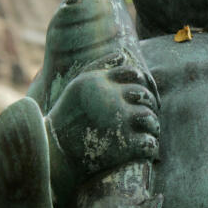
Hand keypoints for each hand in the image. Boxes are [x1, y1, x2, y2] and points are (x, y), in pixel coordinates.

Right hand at [46, 59, 159, 183]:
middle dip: (150, 105)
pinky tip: (143, 148)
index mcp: (100, 82)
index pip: (134, 74)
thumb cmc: (66, 117)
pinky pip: (149, 143)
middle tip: (148, 116)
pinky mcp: (125, 145)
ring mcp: (119, 122)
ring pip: (150, 119)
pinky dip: (150, 146)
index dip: (143, 84)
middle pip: (145, 96)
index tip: (142, 96)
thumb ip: (100, 66)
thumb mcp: (78, 86)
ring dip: (152, 126)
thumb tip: (122, 54)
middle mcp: (111, 98)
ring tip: (149, 132)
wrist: (54, 153)